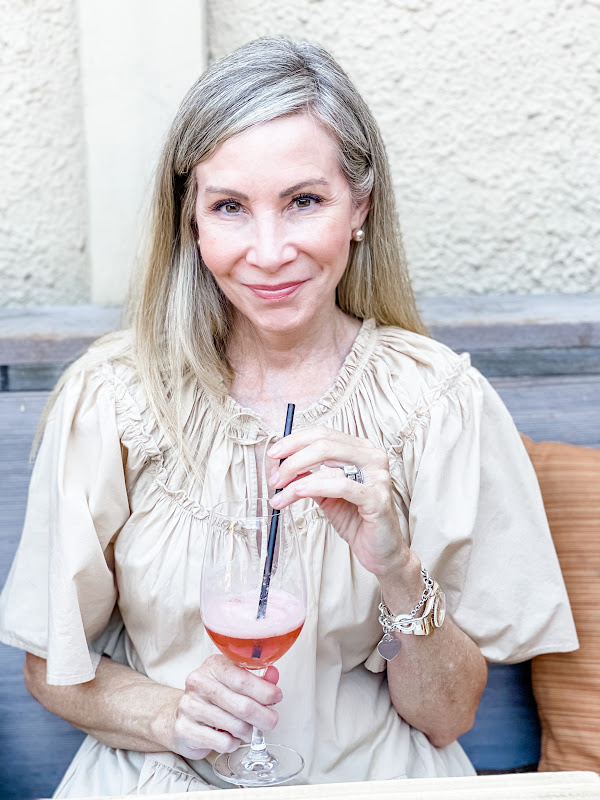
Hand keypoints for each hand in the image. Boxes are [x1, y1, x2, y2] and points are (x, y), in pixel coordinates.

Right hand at [162, 656, 281, 759]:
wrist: (180, 715)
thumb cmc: (212, 697)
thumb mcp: (233, 681)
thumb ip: (255, 679)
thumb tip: (273, 675)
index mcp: (213, 665)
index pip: (243, 680)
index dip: (265, 691)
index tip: (277, 697)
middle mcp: (199, 683)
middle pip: (242, 705)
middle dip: (263, 716)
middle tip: (271, 721)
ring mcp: (189, 706)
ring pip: (234, 725)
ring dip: (249, 732)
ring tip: (249, 730)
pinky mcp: (184, 729)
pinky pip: (222, 742)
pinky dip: (234, 743)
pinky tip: (231, 737)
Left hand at [268, 426, 408, 577]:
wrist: (380, 550)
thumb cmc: (356, 519)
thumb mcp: (326, 493)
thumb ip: (309, 476)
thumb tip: (281, 465)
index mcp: (361, 449)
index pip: (323, 434)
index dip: (294, 441)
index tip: (273, 454)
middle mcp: (372, 456)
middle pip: (324, 444)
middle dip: (292, 459)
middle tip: (274, 478)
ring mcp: (378, 475)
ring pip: (329, 462)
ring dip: (296, 476)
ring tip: (280, 493)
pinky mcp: (377, 497)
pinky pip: (340, 485)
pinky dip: (315, 485)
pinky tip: (298, 491)